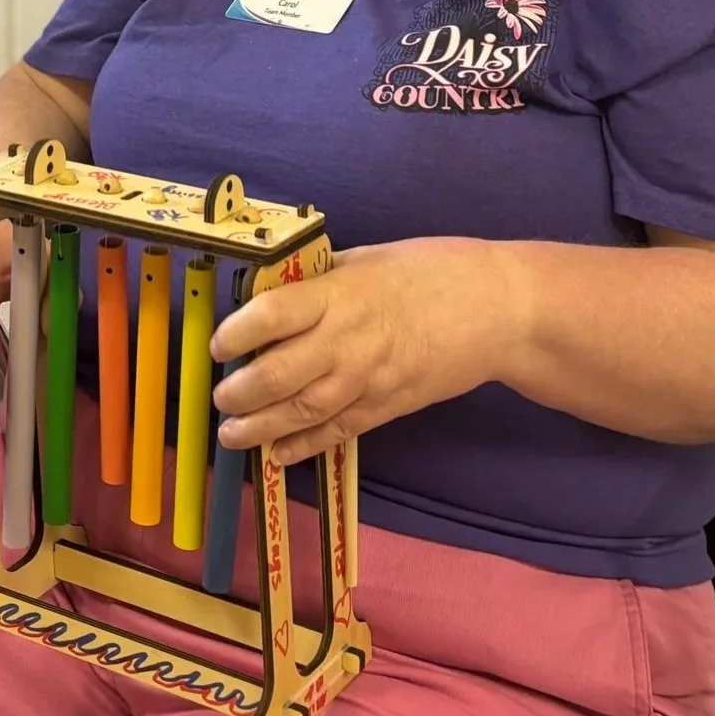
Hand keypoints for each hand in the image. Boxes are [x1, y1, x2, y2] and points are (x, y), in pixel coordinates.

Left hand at [210, 237, 523, 465]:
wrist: (497, 310)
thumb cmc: (431, 271)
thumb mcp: (366, 260)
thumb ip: (319, 279)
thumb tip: (271, 290)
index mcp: (340, 294)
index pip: (273, 316)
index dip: (237, 333)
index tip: (217, 343)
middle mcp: (349, 341)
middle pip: (281, 374)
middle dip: (242, 391)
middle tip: (220, 397)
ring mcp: (369, 379)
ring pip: (304, 411)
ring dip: (262, 427)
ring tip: (231, 434)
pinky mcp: (388, 407)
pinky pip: (339, 432)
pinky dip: (305, 447)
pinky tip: (276, 455)